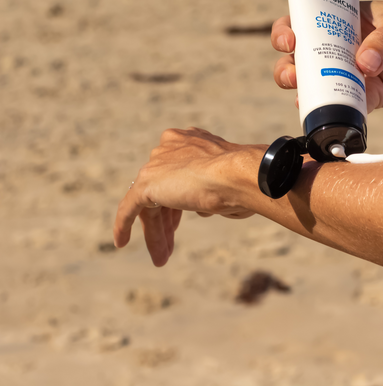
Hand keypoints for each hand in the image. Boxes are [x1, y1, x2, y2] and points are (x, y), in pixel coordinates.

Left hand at [114, 128, 259, 266]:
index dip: (181, 199)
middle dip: (168, 220)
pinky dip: (123, 225)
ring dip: (156, 232)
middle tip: (171, 245)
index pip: (179, 172)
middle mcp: (170, 146)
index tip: (188, 218)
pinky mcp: (145, 182)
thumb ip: (212, 189)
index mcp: (191, 140)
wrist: (240, 175)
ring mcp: (157, 163)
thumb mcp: (229, 183)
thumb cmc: (245, 181)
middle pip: (163, 189)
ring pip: (150, 203)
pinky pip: (129, 207)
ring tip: (162, 258)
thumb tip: (203, 207)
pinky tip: (120, 242)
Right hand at [272, 0, 382, 111]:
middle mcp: (346, 45)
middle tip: (293, 76)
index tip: (289, 40)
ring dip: (309, 94)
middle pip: (304, 58)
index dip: (288, 31)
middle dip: (289, 68)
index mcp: (347, 18)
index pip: (306, 21)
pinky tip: (334, 115)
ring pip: (322, 85)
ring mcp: (359, 72)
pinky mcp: (377, 95)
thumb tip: (363, 64)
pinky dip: (341, 112)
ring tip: (306, 99)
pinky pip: (352, 105)